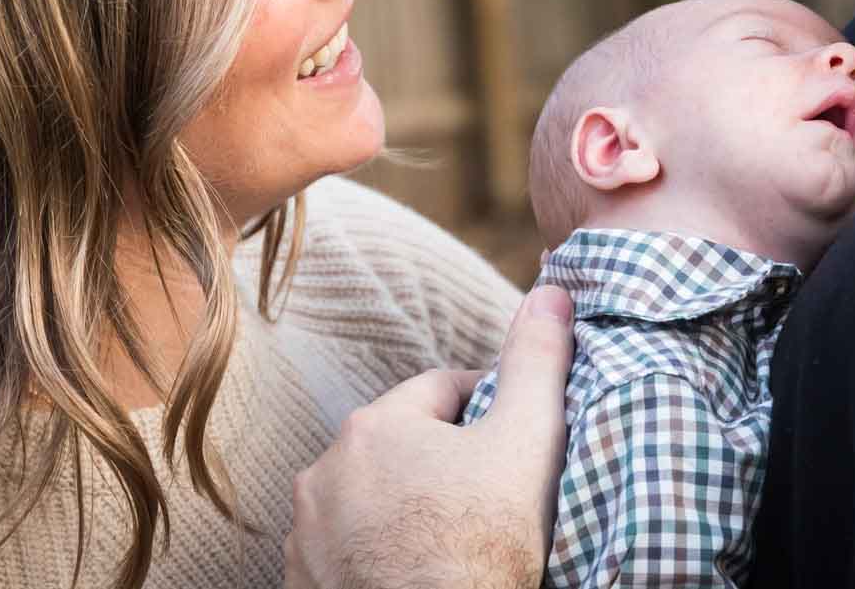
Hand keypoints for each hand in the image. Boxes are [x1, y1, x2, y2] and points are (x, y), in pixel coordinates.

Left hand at [286, 284, 575, 588]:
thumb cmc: (480, 546)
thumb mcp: (526, 443)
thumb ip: (536, 363)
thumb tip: (552, 293)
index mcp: (375, 426)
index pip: (441, 390)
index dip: (487, 409)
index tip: (514, 442)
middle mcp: (325, 472)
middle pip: (402, 446)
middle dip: (442, 461)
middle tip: (489, 497)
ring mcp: (307, 534)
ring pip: (369, 499)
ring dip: (403, 508)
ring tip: (450, 538)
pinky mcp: (302, 583)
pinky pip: (345, 550)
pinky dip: (375, 554)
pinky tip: (413, 569)